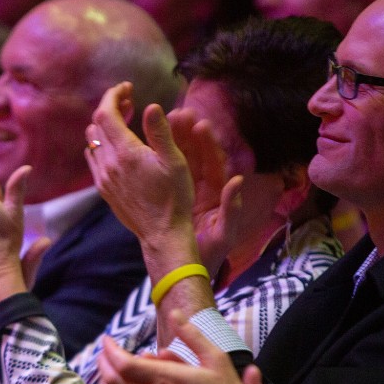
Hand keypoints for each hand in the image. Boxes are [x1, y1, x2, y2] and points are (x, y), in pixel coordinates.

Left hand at [84, 82, 194, 247]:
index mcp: (126, 153)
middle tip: (128, 100)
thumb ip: (160, 132)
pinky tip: (116, 146)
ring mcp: (102, 177)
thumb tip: (150, 105)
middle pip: (96, 123)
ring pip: (92, 141)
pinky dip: (100, 144)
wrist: (162, 233)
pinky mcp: (103, 189)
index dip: (113, 95)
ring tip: (123, 121)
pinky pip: (93, 158)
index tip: (127, 88)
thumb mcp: (174, 161)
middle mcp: (108, 163)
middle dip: (110, 106)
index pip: (106, 113)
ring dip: (104, 125)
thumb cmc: (175, 197)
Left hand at [97, 310, 265, 383]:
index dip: (110, 349)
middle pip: (113, 379)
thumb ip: (192, 335)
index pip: (122, 362)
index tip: (107, 339)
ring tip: (107, 371)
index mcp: (163, 377)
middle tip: (103, 352)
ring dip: (105, 383)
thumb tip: (175, 314)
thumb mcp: (215, 358)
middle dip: (103, 362)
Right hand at [173, 111, 244, 272]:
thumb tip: (237, 181)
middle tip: (179, 114)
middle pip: (196, 155)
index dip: (208, 143)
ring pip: (179, 160)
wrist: (190, 268)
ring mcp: (186, 190)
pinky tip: (146, 143)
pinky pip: (164, 172)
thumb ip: (232, 209)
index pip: (214, 162)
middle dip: (188, 134)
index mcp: (217, 193)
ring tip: (164, 120)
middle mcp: (203, 188)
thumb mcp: (223, 234)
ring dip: (173, 140)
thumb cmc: (210, 254)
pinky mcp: (170, 195)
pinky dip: (158, 157)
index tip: (200, 124)